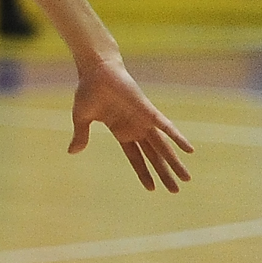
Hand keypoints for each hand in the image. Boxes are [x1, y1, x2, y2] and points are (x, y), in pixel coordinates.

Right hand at [69, 56, 193, 191]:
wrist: (97, 71)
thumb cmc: (88, 92)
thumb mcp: (82, 119)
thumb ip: (81, 136)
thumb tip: (72, 152)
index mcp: (122, 132)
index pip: (136, 158)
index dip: (144, 173)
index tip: (152, 189)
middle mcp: (136, 129)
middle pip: (154, 157)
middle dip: (165, 174)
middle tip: (176, 190)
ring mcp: (144, 121)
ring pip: (163, 147)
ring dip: (174, 163)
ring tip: (186, 179)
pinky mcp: (148, 111)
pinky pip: (166, 127)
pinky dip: (178, 139)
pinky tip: (189, 150)